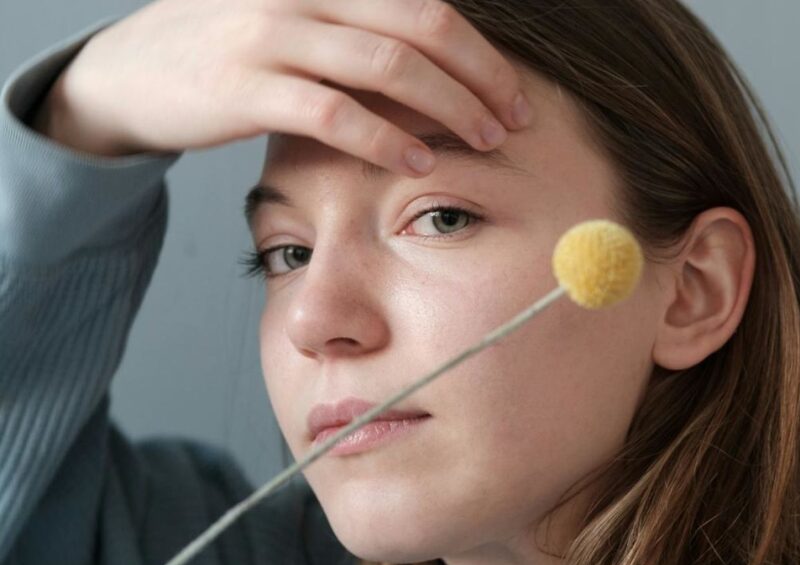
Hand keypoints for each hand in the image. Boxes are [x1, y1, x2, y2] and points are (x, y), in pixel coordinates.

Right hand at [33, 0, 532, 174]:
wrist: (130, 72)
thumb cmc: (224, 53)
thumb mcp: (292, 28)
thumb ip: (352, 37)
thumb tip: (425, 71)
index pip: (425, 7)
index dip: (479, 51)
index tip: (511, 94)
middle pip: (421, 28)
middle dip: (481, 78)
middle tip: (515, 121)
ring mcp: (273, 37)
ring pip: (387, 65)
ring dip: (448, 107)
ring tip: (484, 142)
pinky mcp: (247, 88)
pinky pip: (334, 112)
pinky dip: (384, 138)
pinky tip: (416, 161)